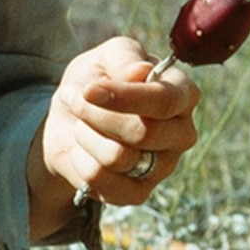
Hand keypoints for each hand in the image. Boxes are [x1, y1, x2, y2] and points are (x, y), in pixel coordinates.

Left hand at [27, 34, 198, 237]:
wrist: (67, 122)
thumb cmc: (96, 83)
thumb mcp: (105, 56)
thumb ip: (124, 57)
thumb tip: (140, 72)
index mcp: (182, 94)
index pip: (164, 101)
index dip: (125, 97)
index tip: (89, 90)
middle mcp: (181, 133)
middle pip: (142, 132)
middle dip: (96, 114)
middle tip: (74, 98)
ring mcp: (163, 167)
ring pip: (118, 157)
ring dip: (86, 134)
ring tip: (80, 123)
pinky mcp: (138, 192)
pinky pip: (103, 181)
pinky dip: (81, 161)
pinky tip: (83, 149)